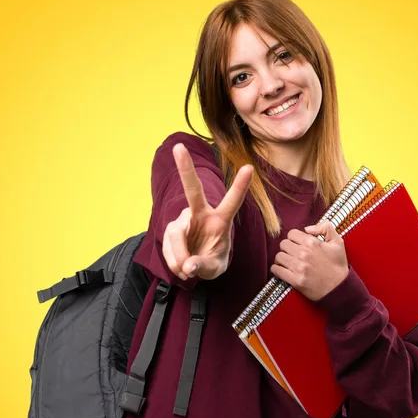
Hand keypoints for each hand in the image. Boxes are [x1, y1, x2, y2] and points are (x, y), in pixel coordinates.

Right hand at [162, 143, 252, 280]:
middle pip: (193, 191)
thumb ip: (204, 266)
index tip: (249, 167)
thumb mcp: (215, 269)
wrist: (195, 266)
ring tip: (188, 270)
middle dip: (185, 169)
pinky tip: (181, 267)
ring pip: (176, 237)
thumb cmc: (211, 261)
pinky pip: (168, 249)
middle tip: (178, 147)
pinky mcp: (170, 230)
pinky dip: (174, 263)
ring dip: (180, 258)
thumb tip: (189, 265)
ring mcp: (183, 221)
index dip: (240, 186)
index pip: (232, 202)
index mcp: (221, 220)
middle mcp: (201, 214)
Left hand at [270, 221, 348, 300]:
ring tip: (287, 261)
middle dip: (287, 248)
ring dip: (281, 258)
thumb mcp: (338, 242)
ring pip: (278, 256)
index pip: (291, 234)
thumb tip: (307, 228)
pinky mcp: (296, 280)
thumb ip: (325, 228)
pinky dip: (277, 269)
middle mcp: (304, 254)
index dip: (293, 238)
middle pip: (283, 244)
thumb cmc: (338, 265)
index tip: (297, 244)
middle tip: (291, 253)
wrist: (339, 287)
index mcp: (312, 243)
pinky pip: (277, 270)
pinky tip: (282, 269)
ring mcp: (299, 268)